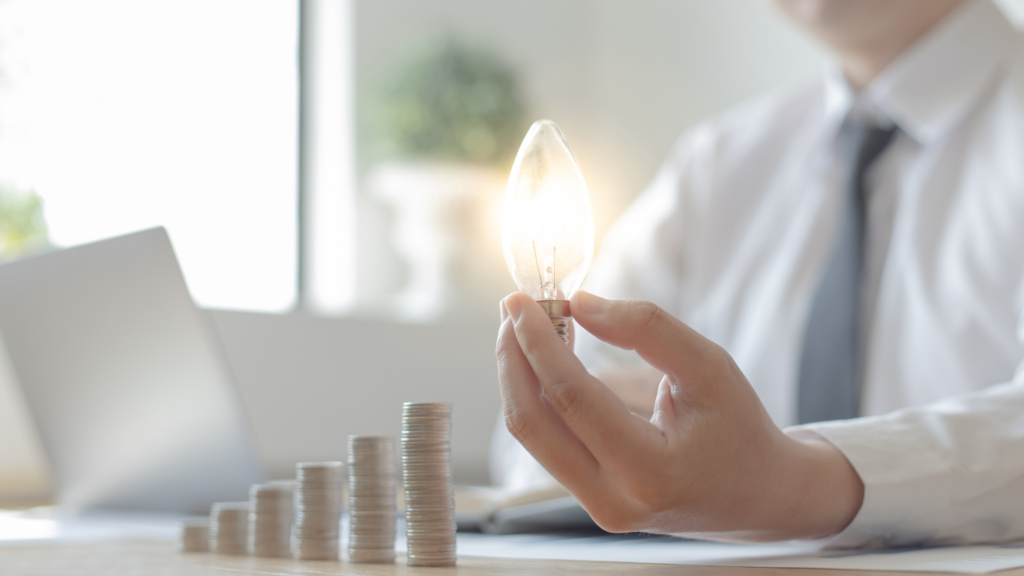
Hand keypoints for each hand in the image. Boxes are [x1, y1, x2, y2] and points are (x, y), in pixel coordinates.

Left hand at [496, 291, 863, 540]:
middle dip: (514, 357)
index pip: (571, 398)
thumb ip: (647, 330)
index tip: (521, 301)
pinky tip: (547, 358)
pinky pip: (547, 441)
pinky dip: (538, 393)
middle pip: (532, 422)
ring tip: (529, 326)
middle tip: (514, 308)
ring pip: (532, 433)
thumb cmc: (738, 428)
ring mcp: (596, 506)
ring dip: (520, 374)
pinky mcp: (588, 498)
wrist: (757, 494)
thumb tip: (580, 304)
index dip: (539, 343)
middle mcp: (614, 500)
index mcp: (651, 471)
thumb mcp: (710, 367)